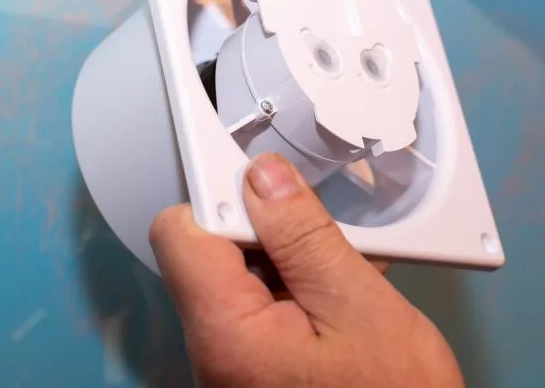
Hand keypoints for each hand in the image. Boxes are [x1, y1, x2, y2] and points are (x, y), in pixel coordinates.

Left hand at [149, 153, 463, 386]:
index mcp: (228, 334)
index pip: (182, 231)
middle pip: (208, 253)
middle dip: (264, 230)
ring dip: (284, 262)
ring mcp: (230, 367)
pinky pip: (255, 310)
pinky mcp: (250, 372)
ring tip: (338, 276)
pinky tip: (333, 300)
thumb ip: (307, 237)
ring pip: (235, 280)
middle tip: (321, 236)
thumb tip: (266, 178)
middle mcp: (214, 354)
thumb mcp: (362, 308)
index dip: (223, 193)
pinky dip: (290, 291)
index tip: (263, 177)